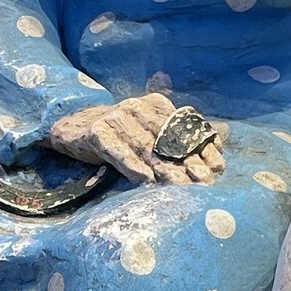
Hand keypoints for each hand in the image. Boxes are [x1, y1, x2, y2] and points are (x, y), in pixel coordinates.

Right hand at [49, 94, 225, 186]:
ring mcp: (116, 117)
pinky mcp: (97, 131)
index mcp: (155, 105)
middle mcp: (137, 107)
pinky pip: (117, 151)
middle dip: (188, 162)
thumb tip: (218, 153)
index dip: (203, 147)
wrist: (72, 128)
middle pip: (167, 139)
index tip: (218, 167)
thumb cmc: (117, 136)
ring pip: (145, 147)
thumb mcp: (148, 133)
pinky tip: (145, 180)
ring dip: (164, 169)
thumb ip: (177, 140)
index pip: (185, 127)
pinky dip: (132, 166)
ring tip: (180, 186)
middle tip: (204, 182)